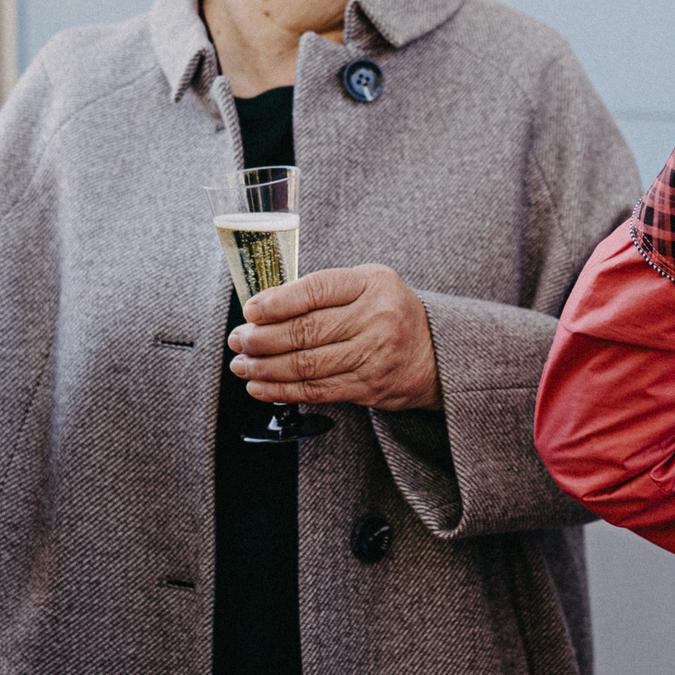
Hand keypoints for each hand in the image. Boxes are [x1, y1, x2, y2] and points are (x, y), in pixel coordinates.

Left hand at [229, 265, 439, 410]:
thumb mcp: (368, 285)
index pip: (316, 290)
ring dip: (266, 368)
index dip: (278, 301)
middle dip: (262, 338)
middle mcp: (376, 318)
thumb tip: (265, 306)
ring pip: (307, 365)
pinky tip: (261, 387)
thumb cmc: (390, 313)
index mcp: (372, 284)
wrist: (436, 353)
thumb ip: (325, 291)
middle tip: (239, 340)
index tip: (251, 310)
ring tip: (242, 365)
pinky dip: (282, 390)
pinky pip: (317, 391)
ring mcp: (374, 356)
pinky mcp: (369, 387)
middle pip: (307, 331)